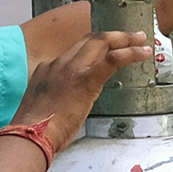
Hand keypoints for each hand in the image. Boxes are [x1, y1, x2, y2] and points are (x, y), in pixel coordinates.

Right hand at [10, 31, 153, 153]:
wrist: (30, 134)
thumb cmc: (35, 130)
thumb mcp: (44, 106)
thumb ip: (57, 97)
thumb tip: (70, 103)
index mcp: (47, 70)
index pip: (74, 51)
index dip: (94, 47)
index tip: (107, 49)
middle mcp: (58, 63)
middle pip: (89, 40)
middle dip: (112, 37)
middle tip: (131, 37)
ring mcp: (71, 68)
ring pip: (101, 43)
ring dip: (124, 40)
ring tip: (140, 41)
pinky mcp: (86, 78)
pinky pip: (112, 59)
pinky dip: (130, 53)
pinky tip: (142, 53)